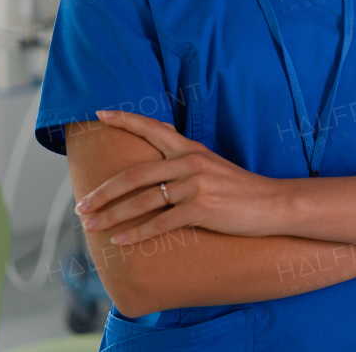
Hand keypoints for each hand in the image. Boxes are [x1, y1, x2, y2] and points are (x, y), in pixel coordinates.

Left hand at [74, 110, 283, 244]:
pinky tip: (121, 241)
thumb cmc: (240, 189)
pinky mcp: (202, 209)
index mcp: (191, 149)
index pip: (153, 128)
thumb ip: (184, 166)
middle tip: (81, 205)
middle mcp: (191, 162)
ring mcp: (197, 185)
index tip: (101, 114)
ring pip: (143, 201)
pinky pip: (161, 223)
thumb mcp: (212, 167)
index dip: (126, 120)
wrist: (274, 203)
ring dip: (112, 215)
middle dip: (103, 191)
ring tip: (91, 226)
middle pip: (135, 174)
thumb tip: (153, 177)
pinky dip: (137, 234)